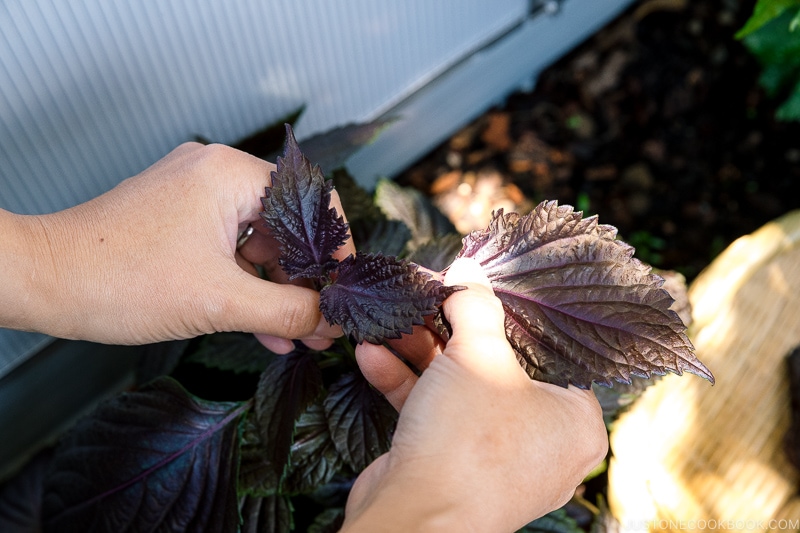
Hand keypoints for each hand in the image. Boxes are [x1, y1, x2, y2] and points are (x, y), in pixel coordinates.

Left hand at [6, 143, 353, 348]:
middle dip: (306, 280)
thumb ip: (289, 309)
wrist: (44, 283)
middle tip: (326, 321)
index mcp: (229, 174)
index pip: (310, 201)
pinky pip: (229, 251)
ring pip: (257, 243)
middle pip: (285, 226)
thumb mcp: (220, 301)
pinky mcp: (179, 221)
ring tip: (302, 334)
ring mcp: (194, 197)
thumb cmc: (118, 279)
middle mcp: (214, 174)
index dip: (335, 247)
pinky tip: (267, 328)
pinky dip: (247, 286)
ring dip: (278, 290)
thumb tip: (333, 319)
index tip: (345, 286)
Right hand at [343, 258, 607, 531]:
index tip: (483, 286)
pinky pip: (436, 414)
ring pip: (461, 389)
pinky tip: (373, 355)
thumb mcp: (477, 355)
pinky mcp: (453, 466)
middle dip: (454, 330)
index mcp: (574, 420)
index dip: (513, 314)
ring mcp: (495, 457)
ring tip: (394, 320)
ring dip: (421, 353)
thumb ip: (477, 306)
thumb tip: (469, 273)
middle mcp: (541, 442)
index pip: (551, 351)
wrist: (413, 520)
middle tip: (432, 296)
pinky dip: (407, 385)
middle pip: (498, 366)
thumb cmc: (468, 441)